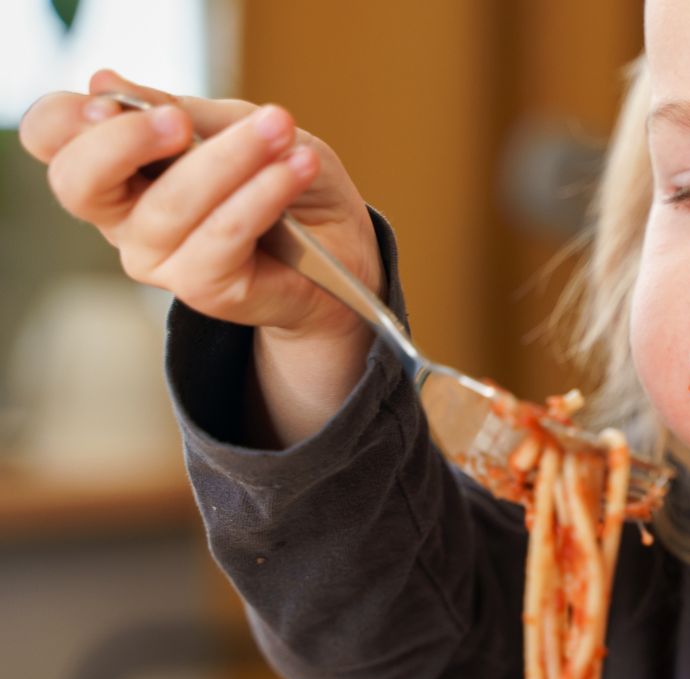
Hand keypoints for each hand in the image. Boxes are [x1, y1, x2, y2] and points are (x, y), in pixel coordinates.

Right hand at [18, 69, 382, 340]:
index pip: (51, 136)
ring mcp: (157, 257)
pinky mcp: (202, 286)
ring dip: (230, 158)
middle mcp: (122, 214)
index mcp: (116, 162)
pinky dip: (264, 193)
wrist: (341, 244)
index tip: (112, 102)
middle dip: (124, 143)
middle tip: (180, 121)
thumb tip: (104, 84)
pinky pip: (226, 234)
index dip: (67, 119)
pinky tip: (296, 166)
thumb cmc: (281, 178)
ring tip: (281, 129)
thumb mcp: (237, 126)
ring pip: (170, 205)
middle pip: (80, 182)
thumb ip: (182, 112)